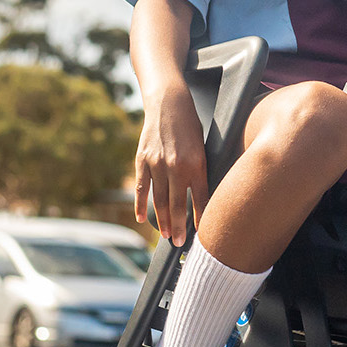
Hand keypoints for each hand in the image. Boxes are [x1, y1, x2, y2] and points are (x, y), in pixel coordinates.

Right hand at [135, 82, 209, 246]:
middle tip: (180, 243)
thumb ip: (201, 170)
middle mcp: (177, 167)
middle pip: (178, 205)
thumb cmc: (191, 125)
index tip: (202, 234)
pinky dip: (141, 205)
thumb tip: (205, 195)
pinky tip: (142, 219)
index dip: (201, 219)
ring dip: (162, 220)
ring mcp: (157, 165)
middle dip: (179, 227)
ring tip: (166, 235)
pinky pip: (142, 188)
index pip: (201, 199)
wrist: (169, 103)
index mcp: (197, 164)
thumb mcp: (203, 146)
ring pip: (159, 200)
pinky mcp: (143, 160)